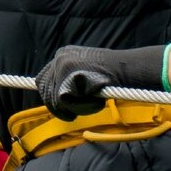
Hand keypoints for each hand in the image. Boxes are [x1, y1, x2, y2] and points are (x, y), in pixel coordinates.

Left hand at [35, 44, 166, 120]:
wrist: (127, 70)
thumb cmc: (111, 77)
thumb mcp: (86, 75)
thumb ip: (70, 82)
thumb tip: (57, 98)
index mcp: (63, 55)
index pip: (43, 80)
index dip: (51, 97)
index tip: (63, 108)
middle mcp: (59, 56)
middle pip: (43, 89)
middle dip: (56, 106)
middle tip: (72, 115)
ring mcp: (62, 63)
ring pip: (54, 98)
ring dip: (71, 108)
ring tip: (90, 105)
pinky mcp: (67, 72)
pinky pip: (63, 101)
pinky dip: (78, 107)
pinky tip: (93, 102)